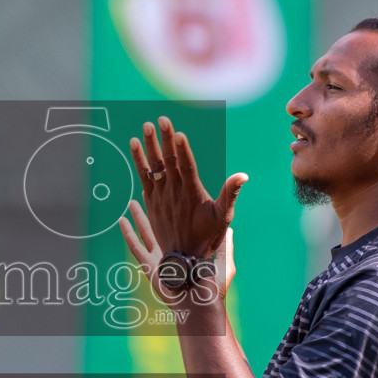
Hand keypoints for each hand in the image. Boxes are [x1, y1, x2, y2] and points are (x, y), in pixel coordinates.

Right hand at [120, 200, 235, 307]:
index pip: (181, 225)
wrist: (199, 305)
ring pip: (146, 232)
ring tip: (132, 202)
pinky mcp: (149, 266)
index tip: (175, 195)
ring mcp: (159, 258)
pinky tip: (121, 221)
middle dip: (156, 209)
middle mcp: (172, 251)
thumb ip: (226, 246)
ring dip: (139, 217)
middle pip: (161, 225)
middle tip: (151, 193)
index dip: (177, 210)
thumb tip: (231, 229)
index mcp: (189, 249)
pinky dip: (128, 233)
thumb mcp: (225, 263)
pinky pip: (135, 246)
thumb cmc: (214, 289)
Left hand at [129, 116, 246, 257]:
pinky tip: (134, 147)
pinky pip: (143, 178)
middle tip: (160, 119)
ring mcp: (160, 197)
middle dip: (164, 139)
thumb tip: (243, 175)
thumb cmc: (207, 236)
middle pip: (168, 161)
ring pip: (152, 167)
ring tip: (144, 128)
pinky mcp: (151, 202)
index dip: (182, 149)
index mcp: (192, 194)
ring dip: (147, 147)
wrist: (183, 258)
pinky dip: (139, 162)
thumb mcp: (223, 217)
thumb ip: (230, 193)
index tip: (178, 133)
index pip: (186, 166)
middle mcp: (174, 193)